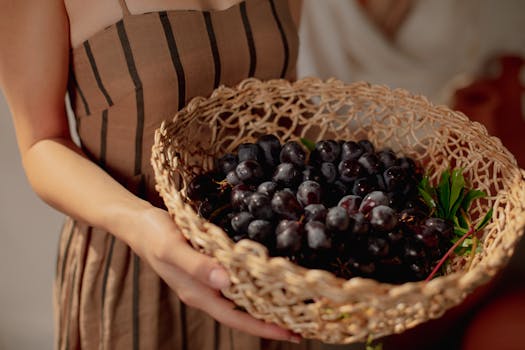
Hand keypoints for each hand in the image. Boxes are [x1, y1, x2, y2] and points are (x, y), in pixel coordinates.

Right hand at [126, 206, 300, 342]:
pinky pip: (234, 282)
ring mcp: (205, 281)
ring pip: (239, 299)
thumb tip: (226, 281)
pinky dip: (252, 284)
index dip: (263, 327)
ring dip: (264, 303)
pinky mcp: (206, 268)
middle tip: (301, 321)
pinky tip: (264, 277)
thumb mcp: (173, 248)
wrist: (139, 224)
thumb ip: (198, 265)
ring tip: (290, 303)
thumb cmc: (154, 235)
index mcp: (198, 293)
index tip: (291, 333)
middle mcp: (204, 292)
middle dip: (270, 319)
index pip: (236, 317)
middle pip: (241, 313)